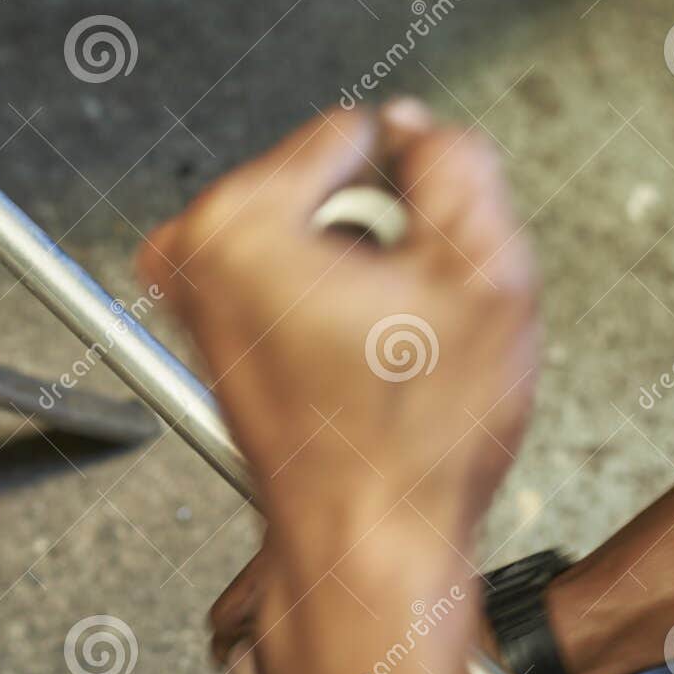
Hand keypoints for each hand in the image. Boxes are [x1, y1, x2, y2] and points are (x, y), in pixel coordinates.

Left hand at [140, 100, 539, 673]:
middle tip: (399, 313)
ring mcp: (190, 295)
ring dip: (354, 271)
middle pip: (321, 180)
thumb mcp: (483, 271)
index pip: (350, 131)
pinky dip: (325, 302)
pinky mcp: (203, 329)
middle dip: (376, 231)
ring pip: (308, 228)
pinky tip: (352, 360)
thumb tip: (416, 130)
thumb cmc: (405, 442)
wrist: (363, 543)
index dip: (410, 187)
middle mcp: (192, 251)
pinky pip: (285, 275)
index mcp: (237, 221)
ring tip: (376, 344)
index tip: (418, 254)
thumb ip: (456, 163)